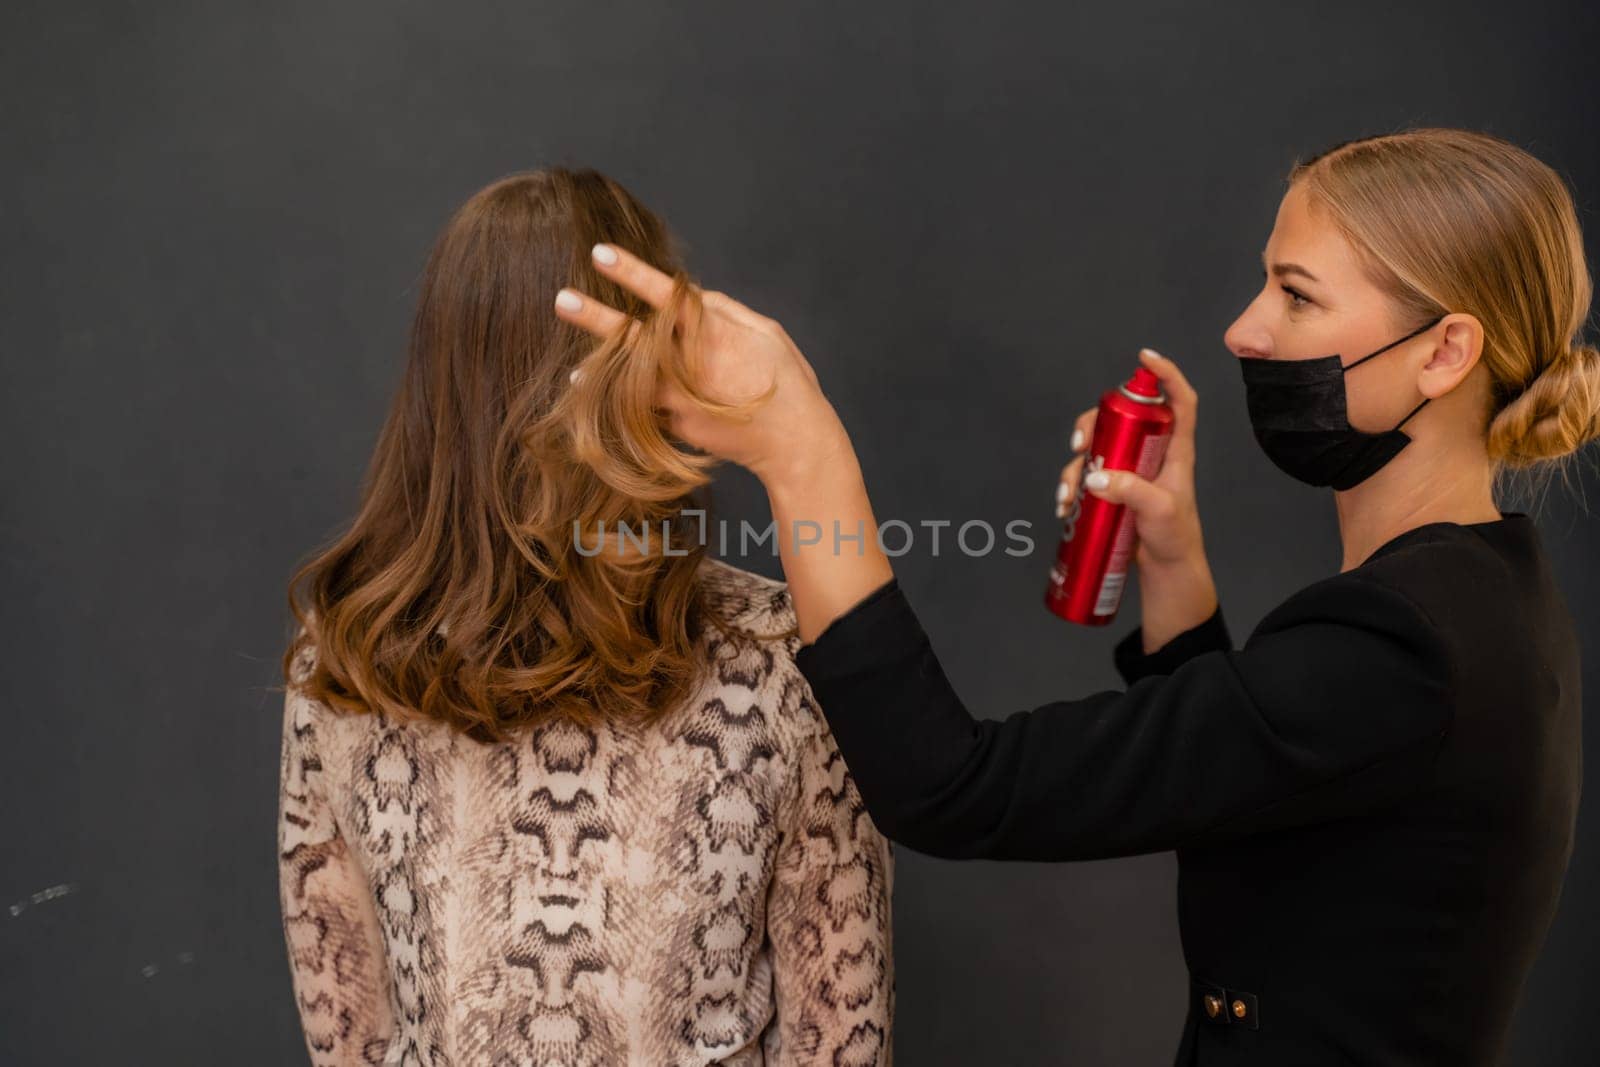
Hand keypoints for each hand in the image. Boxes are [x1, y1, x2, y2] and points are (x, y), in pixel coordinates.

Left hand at [553, 243, 845, 490]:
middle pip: (636, 338)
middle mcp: (692, 365)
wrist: (793, 441)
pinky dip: (633, 407)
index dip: (632, 272)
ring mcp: (682, 400)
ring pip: (631, 382)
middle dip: (596, 318)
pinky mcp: (678, 427)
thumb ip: (722, 310)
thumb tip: (687, 293)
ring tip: (575, 374)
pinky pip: (650, 411)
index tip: (600, 253)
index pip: (666, 294)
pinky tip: (617, 409)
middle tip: (561, 300)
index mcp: (714, 332)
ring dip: (600, 375)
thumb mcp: (764, 330)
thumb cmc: (785, 379)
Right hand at [1056, 348, 1216, 648]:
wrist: (1165, 570)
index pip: (1180, 402)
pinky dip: (1071, 486)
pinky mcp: (1111, 489)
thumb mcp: (1159, 513)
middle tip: (1080, 442)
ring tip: (1068, 494)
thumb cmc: (1175, 539)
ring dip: (1075, 465)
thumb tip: (1095, 477)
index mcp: (1175, 450)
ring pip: (1097, 448)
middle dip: (1094, 423)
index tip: (1144, 357)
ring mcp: (1129, 470)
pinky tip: (1064, 506)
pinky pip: (1085, 476)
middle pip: (1121, 418)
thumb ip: (1130, 492)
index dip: (1166, 375)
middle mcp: (1150, 453)